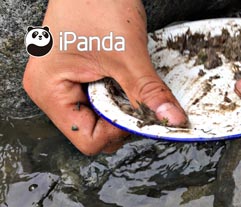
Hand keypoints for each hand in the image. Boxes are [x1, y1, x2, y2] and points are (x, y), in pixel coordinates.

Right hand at [23, 0, 187, 154]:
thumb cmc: (96, 2)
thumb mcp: (127, 54)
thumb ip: (149, 92)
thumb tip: (171, 120)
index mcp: (49, 90)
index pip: (88, 139)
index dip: (118, 131)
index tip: (139, 113)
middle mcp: (52, 92)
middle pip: (94, 132)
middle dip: (122, 120)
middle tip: (137, 94)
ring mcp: (65, 85)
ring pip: (102, 118)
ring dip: (122, 106)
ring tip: (127, 78)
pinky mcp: (80, 78)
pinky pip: (104, 101)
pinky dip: (121, 95)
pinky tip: (125, 76)